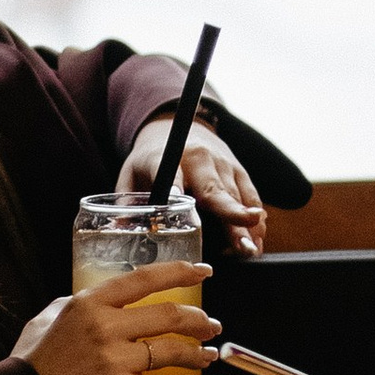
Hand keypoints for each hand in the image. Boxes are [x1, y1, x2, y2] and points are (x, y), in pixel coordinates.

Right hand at [12, 261, 235, 374]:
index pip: (145, 279)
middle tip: (211, 325)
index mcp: (90, 303)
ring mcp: (115, 361)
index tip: (204, 270)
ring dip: (199, 354)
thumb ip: (73, 304)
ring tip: (209, 356)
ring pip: (173, 351)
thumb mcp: (47, 319)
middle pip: (168, 316)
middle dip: (198, 320)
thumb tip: (96, 300)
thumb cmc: (30, 365)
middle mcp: (106, 327)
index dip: (181, 272)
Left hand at [120, 118, 264, 253]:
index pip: (170, 173)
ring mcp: (222, 163)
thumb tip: (118, 235)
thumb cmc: (150, 158)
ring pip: (237, 195)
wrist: (175, 126)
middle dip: (230, 214)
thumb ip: (127, 203)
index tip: (177, 199)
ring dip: (246, 224)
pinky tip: (256, 239)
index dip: (174, 186)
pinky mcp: (238, 169)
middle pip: (214, 188)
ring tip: (251, 249)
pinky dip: (255, 218)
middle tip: (240, 240)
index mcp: (166, 157)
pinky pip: (251, 194)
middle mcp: (198, 158)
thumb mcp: (130, 174)